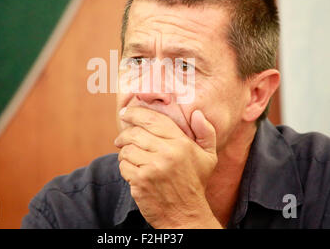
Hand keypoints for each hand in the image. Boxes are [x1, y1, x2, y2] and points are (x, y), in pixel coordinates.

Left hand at [114, 106, 220, 227]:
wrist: (186, 216)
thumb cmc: (195, 183)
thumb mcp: (208, 157)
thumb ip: (206, 132)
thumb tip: (197, 113)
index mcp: (181, 143)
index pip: (153, 120)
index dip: (135, 113)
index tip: (125, 112)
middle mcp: (167, 153)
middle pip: (135, 133)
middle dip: (124, 134)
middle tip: (120, 138)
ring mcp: (153, 167)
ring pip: (127, 149)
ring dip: (123, 152)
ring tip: (128, 156)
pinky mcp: (141, 181)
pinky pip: (123, 165)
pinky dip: (124, 166)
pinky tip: (132, 170)